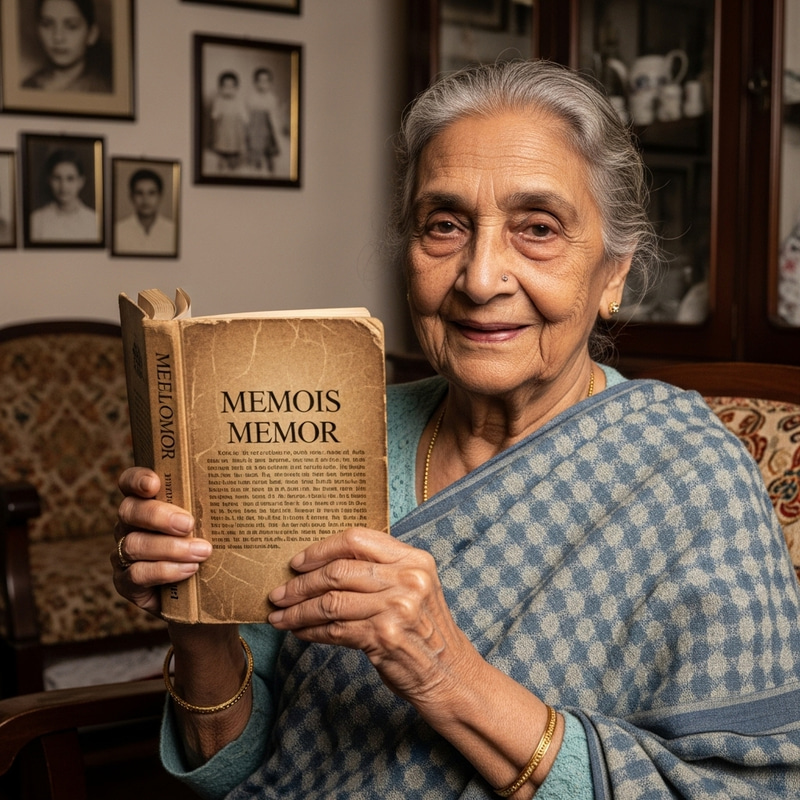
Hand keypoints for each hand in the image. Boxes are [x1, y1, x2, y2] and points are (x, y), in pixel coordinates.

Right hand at [112, 467, 210, 615]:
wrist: (202, 593)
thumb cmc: (207, 545)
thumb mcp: (210, 523)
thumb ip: (212, 506)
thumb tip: (242, 488)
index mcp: (146, 503)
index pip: (129, 483)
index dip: (137, 479)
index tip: (154, 483)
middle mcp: (129, 525)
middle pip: (130, 511)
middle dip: (158, 516)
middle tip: (189, 524)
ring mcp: (124, 554)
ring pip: (134, 544)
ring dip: (170, 548)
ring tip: (202, 552)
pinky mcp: (125, 583)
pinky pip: (136, 575)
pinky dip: (165, 571)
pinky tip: (189, 570)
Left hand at [267, 528, 477, 712]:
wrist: (451, 674)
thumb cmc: (425, 629)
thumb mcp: (415, 586)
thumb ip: (381, 569)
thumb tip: (323, 564)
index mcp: (413, 559)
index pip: (357, 539)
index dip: (321, 549)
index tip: (297, 562)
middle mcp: (407, 579)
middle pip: (338, 571)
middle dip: (300, 584)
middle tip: (278, 593)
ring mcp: (396, 608)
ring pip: (330, 602)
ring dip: (298, 611)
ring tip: (279, 616)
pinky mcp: (383, 637)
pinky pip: (334, 630)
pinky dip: (310, 632)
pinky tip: (299, 632)